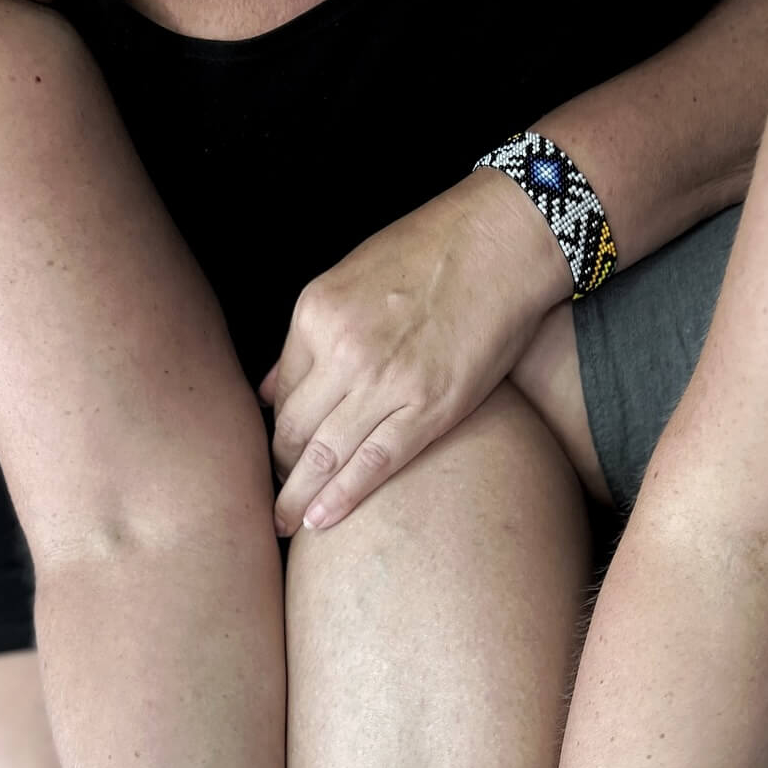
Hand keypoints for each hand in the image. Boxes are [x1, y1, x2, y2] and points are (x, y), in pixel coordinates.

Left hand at [260, 169, 568, 534]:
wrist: (500, 242)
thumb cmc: (430, 252)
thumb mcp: (348, 277)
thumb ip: (306, 336)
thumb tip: (267, 389)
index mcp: (316, 314)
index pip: (280, 391)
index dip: (275, 430)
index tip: (276, 456)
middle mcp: (343, 350)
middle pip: (293, 428)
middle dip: (279, 471)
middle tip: (270, 502)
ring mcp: (384, 382)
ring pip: (324, 454)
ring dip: (298, 497)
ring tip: (282, 524)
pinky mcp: (428, 408)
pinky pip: (373, 464)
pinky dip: (341, 497)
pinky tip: (319, 523)